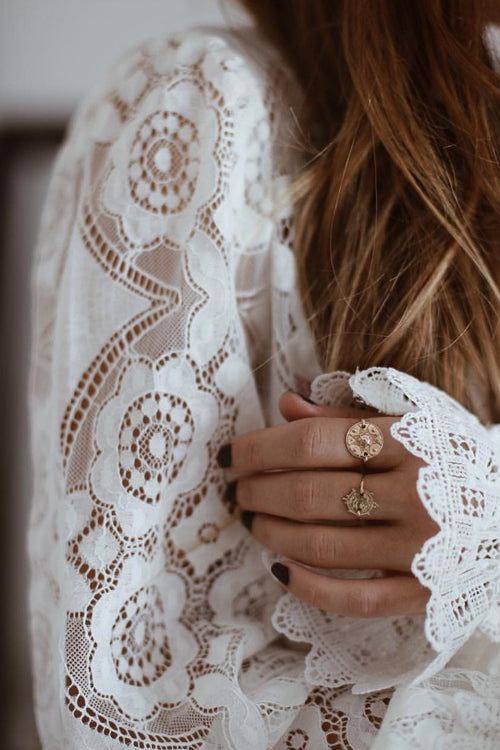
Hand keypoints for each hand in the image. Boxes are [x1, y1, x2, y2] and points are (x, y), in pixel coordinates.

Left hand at [218, 392, 438, 616]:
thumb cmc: (447, 455)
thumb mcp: (407, 419)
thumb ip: (345, 413)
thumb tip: (284, 406)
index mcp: (408, 440)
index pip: (312, 442)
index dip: (259, 448)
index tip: (229, 456)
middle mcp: (416, 492)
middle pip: (309, 494)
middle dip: (258, 492)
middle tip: (237, 491)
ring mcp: (419, 547)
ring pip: (323, 545)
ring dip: (272, 533)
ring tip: (251, 521)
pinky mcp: (422, 592)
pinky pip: (354, 598)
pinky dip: (308, 587)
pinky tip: (278, 569)